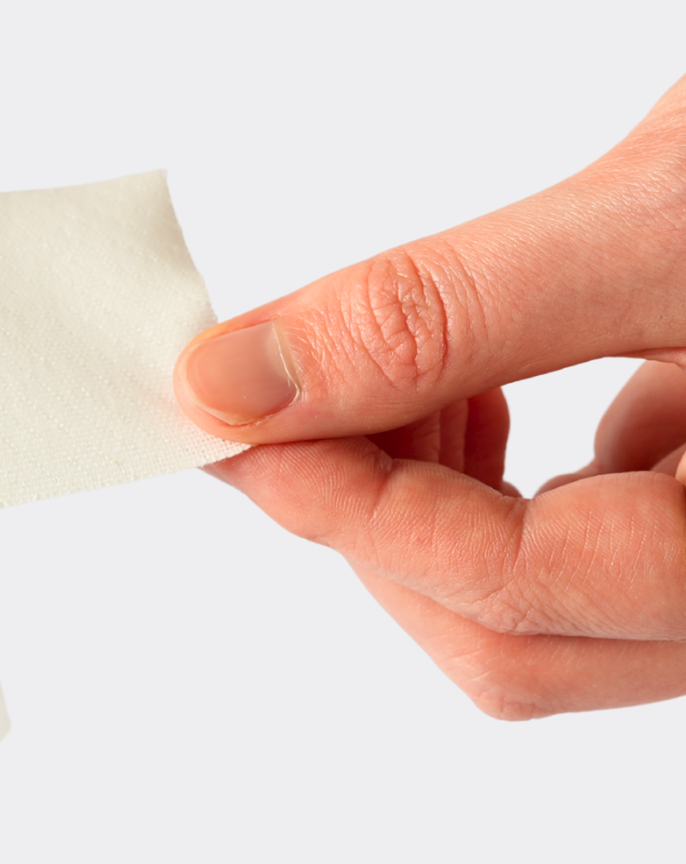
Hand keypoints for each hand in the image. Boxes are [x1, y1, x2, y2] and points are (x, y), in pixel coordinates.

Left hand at [173, 81, 685, 718]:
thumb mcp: (662, 222)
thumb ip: (445, 314)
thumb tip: (240, 382)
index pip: (514, 595)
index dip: (341, 505)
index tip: (222, 415)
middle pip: (510, 641)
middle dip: (372, 519)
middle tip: (288, 391)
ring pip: (533, 616)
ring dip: (421, 505)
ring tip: (408, 376)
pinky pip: (576, 557)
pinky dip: (486, 483)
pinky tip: (481, 389)